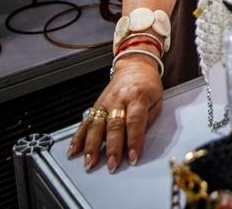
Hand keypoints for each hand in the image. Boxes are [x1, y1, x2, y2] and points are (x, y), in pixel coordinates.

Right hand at [68, 53, 163, 172]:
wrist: (135, 66)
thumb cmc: (148, 84)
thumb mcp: (157, 100)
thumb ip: (148, 120)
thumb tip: (138, 141)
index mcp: (138, 96)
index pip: (135, 121)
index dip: (133, 141)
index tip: (133, 157)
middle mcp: (119, 99)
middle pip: (114, 126)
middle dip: (112, 148)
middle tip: (112, 164)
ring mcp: (105, 102)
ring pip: (96, 125)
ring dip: (91, 146)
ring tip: (89, 162)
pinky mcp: (96, 105)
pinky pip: (85, 122)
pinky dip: (78, 138)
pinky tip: (74, 150)